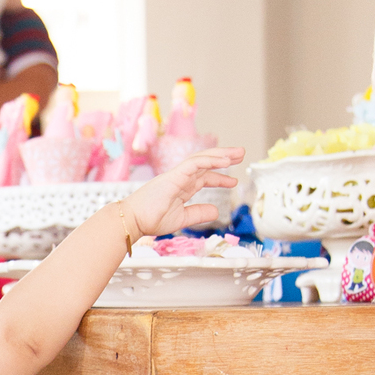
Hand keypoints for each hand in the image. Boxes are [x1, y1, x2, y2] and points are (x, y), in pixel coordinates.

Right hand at [127, 148, 245, 238]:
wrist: (132, 220)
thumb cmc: (150, 220)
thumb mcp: (182, 218)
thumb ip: (198, 213)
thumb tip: (217, 210)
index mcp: (181, 187)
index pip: (203, 177)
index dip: (219, 178)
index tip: (233, 181)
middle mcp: (180, 178)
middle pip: (205, 163)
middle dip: (224, 157)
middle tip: (241, 155)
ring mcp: (177, 175)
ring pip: (202, 158)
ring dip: (221, 154)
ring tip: (238, 153)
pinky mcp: (174, 175)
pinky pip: (195, 163)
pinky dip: (211, 160)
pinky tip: (225, 160)